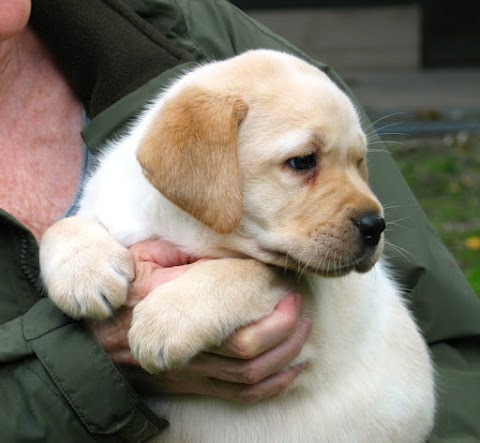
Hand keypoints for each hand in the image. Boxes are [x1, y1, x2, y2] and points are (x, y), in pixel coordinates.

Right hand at [88, 238, 311, 402]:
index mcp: (174, 312)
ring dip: (285, 356)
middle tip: (301, 306)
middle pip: (247, 352)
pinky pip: (241, 395)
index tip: (286, 289)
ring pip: (249, 376)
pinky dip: (273, 385)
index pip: (228, 320)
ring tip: (304, 331)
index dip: (265, 312)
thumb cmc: (120, 292)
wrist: (93, 341)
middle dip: (284, 331)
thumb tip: (213, 236)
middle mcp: (187, 348)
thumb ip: (172, 248)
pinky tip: (292, 370)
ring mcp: (193, 372)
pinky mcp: (195, 385)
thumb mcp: (139, 260)